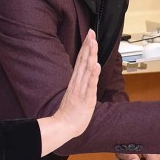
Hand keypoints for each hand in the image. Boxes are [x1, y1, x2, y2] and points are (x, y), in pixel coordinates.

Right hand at [38, 31, 99, 155]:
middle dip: (88, 46)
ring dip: (91, 56)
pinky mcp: (86, 99)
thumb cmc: (71, 113)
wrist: (63, 127)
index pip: (81, 61)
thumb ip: (79, 83)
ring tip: (94, 43)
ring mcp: (81, 90)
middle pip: (83, 61)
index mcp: (75, 82)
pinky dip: (93, 75)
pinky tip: (96, 65)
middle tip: (92, 32)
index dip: (86, 47)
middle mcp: (77, 83)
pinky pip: (90, 85)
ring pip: (87, 70)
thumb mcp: (75, 94)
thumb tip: (84, 74)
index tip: (90, 35)